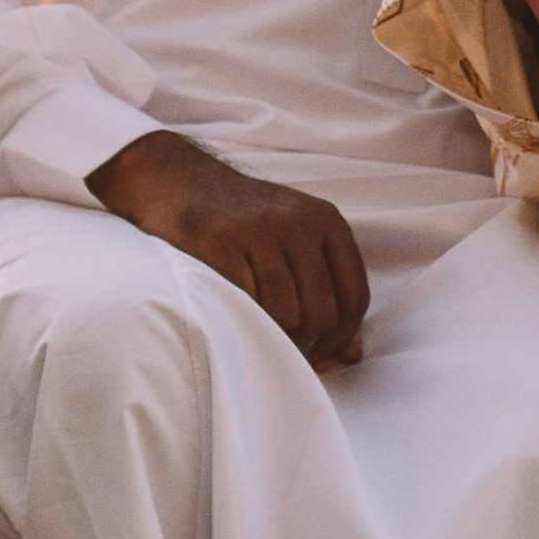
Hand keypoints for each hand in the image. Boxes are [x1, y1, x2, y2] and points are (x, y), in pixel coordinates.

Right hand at [88, 130, 369, 366]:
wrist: (183, 180)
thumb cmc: (246, 220)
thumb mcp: (298, 238)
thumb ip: (329, 287)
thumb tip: (352, 352)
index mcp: (326, 221)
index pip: (355, 297)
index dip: (342, 339)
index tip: (321, 358)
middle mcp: (300, 222)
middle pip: (323, 313)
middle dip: (306, 344)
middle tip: (284, 351)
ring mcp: (260, 231)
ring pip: (288, 315)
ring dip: (274, 337)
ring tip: (259, 333)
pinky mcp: (222, 243)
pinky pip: (248, 303)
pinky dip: (245, 320)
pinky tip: (236, 314)